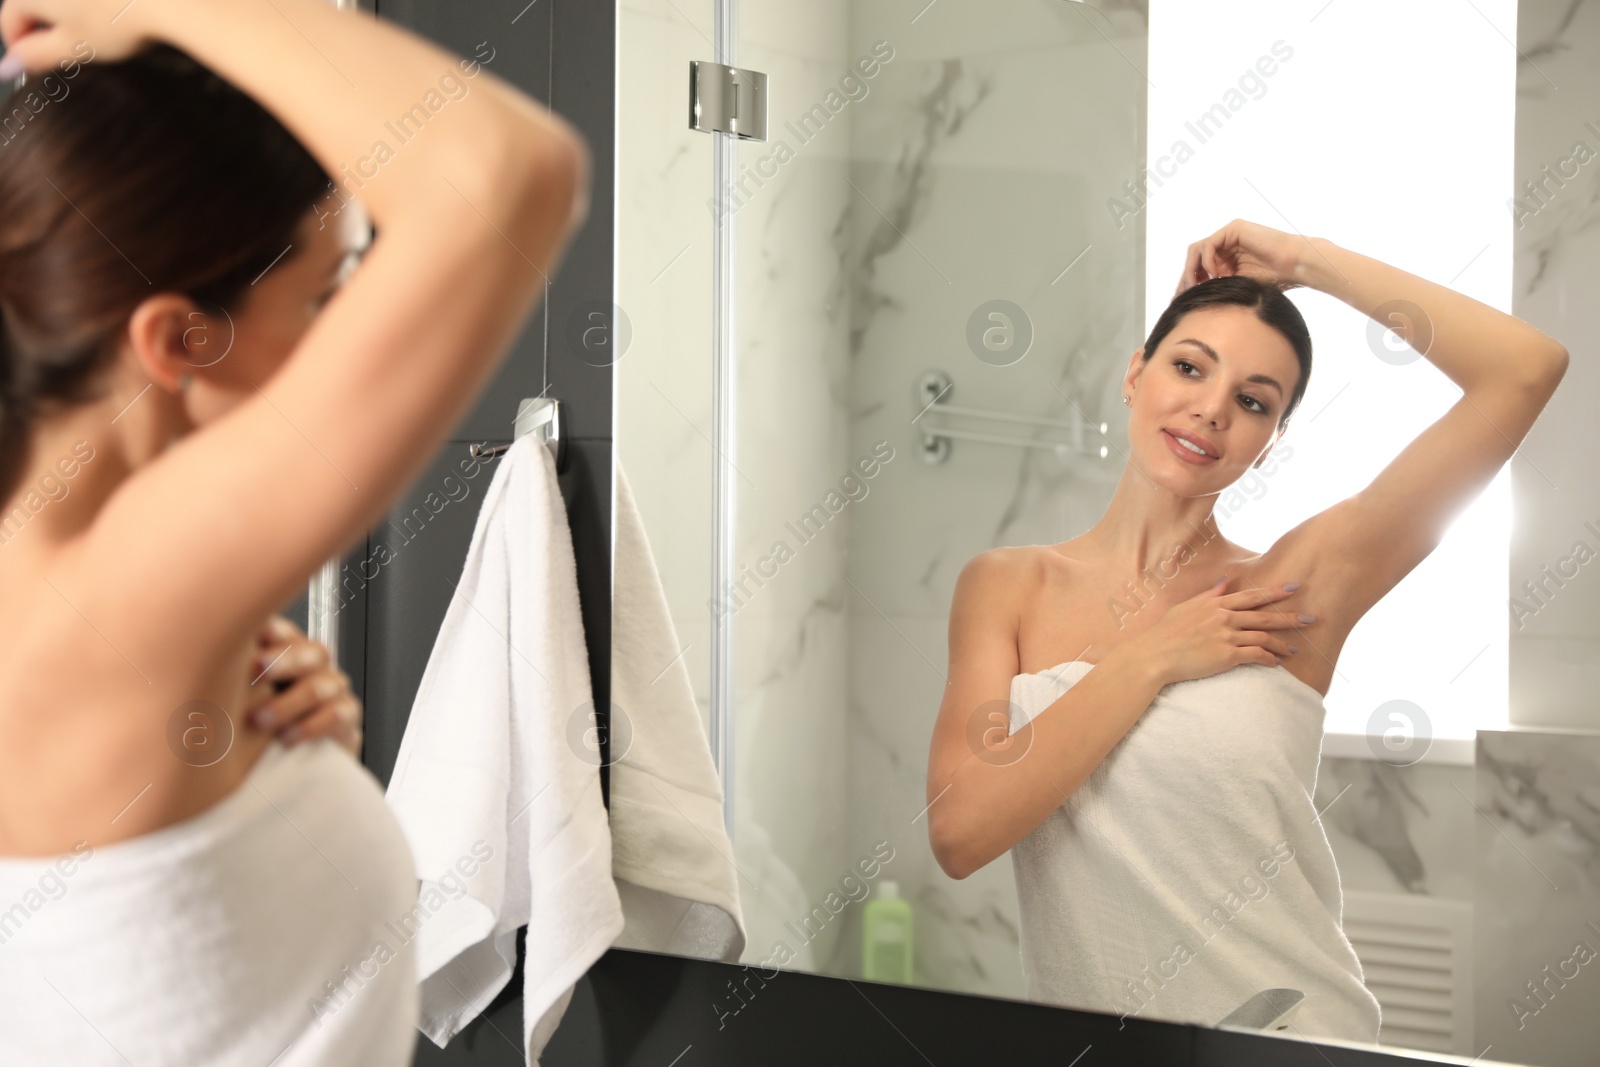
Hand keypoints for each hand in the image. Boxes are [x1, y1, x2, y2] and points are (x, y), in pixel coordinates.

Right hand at [0, 0, 152, 76]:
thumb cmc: (114, 23)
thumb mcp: (72, 47)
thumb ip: (37, 56)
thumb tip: (7, 67)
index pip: (8, 21)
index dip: (19, 47)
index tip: (36, 65)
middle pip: (31, 6)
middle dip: (42, 31)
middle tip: (67, 53)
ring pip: (57, 1)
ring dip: (64, 17)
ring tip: (91, 36)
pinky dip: (85, 6)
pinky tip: (107, 17)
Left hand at [245, 615, 362, 756]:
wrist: (296, 753)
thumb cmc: (260, 717)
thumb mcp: (243, 692)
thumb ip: (232, 673)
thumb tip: (198, 656)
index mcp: (289, 649)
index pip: (285, 632)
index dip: (271, 631)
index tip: (247, 637)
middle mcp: (315, 664)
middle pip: (311, 653)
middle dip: (282, 661)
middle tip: (254, 670)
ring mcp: (334, 688)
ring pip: (319, 687)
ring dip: (287, 704)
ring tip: (259, 720)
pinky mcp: (346, 715)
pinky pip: (336, 715)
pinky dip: (310, 727)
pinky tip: (287, 738)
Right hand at [1134, 578, 1312, 687]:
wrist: (1155, 655)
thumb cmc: (1166, 632)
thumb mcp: (1186, 607)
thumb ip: (1209, 595)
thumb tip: (1225, 581)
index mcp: (1215, 604)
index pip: (1251, 595)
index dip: (1275, 591)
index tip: (1294, 588)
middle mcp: (1223, 617)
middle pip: (1264, 615)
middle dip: (1290, 617)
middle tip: (1310, 619)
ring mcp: (1226, 636)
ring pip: (1263, 637)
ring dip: (1282, 644)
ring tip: (1295, 650)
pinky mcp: (1226, 656)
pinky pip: (1255, 655)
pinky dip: (1268, 659)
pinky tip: (1276, 663)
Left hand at [1175, 219, 1311, 296]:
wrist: (1296, 266)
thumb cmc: (1274, 280)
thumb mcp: (1237, 287)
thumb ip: (1217, 287)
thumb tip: (1191, 302)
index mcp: (1226, 259)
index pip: (1198, 268)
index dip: (1187, 283)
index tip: (1180, 301)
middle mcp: (1225, 245)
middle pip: (1194, 258)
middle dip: (1186, 277)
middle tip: (1183, 295)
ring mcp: (1229, 235)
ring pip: (1197, 249)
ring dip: (1192, 269)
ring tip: (1196, 286)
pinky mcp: (1234, 229)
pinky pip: (1209, 244)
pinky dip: (1206, 261)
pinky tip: (1214, 276)